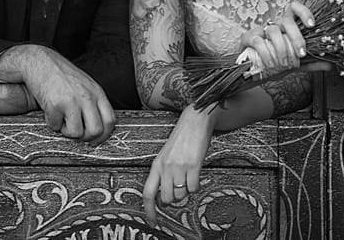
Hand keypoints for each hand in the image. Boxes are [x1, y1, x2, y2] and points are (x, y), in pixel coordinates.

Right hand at [0, 44, 115, 145]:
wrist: (40, 61)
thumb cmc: (61, 74)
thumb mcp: (85, 85)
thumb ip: (92, 103)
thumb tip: (96, 128)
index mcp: (97, 92)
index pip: (110, 120)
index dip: (103, 135)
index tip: (95, 140)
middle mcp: (87, 97)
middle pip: (96, 130)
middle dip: (85, 138)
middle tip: (75, 132)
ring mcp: (72, 101)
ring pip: (77, 133)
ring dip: (67, 131)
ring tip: (61, 119)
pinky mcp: (55, 105)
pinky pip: (56, 126)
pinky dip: (51, 123)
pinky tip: (50, 111)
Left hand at [141, 106, 214, 225]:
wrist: (194, 122)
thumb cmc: (181, 139)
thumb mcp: (166, 156)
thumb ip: (164, 174)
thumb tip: (166, 195)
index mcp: (156, 165)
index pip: (147, 193)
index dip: (149, 211)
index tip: (152, 222)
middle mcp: (165, 168)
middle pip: (166, 199)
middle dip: (174, 199)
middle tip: (179, 188)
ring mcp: (179, 167)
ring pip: (181, 195)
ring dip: (186, 191)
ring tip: (188, 176)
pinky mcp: (193, 165)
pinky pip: (193, 188)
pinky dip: (195, 185)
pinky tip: (195, 174)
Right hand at [240, 1, 314, 76]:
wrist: (252, 69)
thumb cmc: (275, 61)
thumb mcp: (295, 63)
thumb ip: (310, 63)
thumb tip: (329, 65)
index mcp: (287, 26)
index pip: (295, 9)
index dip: (304, 12)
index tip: (312, 25)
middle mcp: (275, 24)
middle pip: (287, 21)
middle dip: (296, 38)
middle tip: (301, 54)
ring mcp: (260, 29)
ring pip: (273, 31)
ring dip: (281, 48)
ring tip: (285, 63)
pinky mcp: (248, 37)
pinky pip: (258, 41)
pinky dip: (266, 53)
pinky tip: (271, 63)